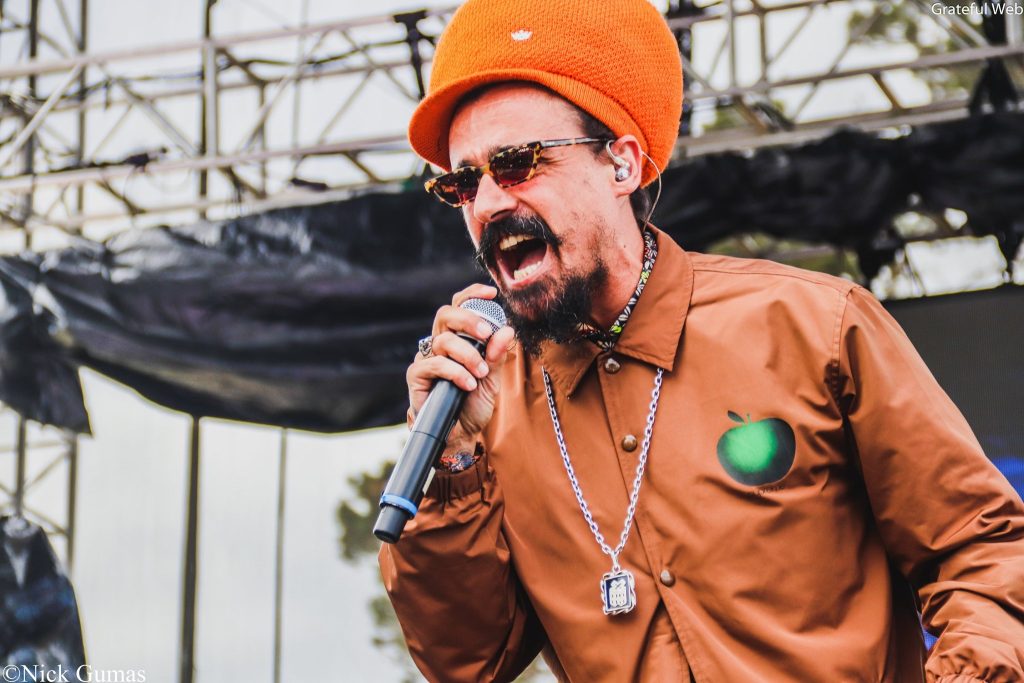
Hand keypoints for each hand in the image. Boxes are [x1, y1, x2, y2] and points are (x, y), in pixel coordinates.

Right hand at [406, 284, 515, 443]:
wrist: (460, 434)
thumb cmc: (473, 403)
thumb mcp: (492, 378)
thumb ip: (497, 355)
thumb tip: (507, 330)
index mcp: (457, 339)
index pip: (459, 308)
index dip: (471, 296)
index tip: (491, 293)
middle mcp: (439, 345)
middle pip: (445, 315)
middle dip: (468, 320)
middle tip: (486, 334)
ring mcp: (427, 359)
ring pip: (443, 341)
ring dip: (468, 355)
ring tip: (481, 373)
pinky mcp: (416, 376)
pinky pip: (435, 364)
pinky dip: (455, 372)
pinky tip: (467, 384)